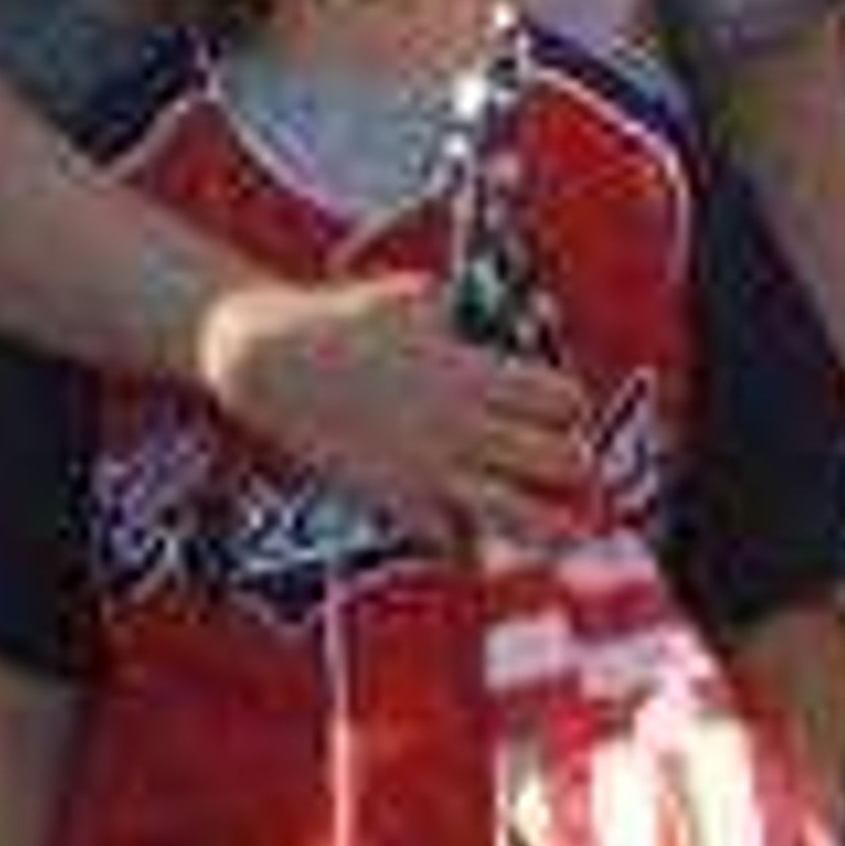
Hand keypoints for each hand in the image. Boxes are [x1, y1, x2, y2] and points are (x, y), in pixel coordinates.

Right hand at [193, 271, 591, 542]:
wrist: (272, 363)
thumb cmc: (340, 321)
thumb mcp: (408, 299)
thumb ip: (449, 314)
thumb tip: (463, 317)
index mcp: (472, 372)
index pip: (561, 399)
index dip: (570, 407)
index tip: (564, 412)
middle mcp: (462, 424)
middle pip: (557, 460)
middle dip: (572, 468)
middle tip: (571, 472)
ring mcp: (430, 467)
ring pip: (516, 515)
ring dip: (546, 527)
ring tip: (566, 536)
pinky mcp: (393, 499)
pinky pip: (448, 540)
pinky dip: (466, 546)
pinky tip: (474, 546)